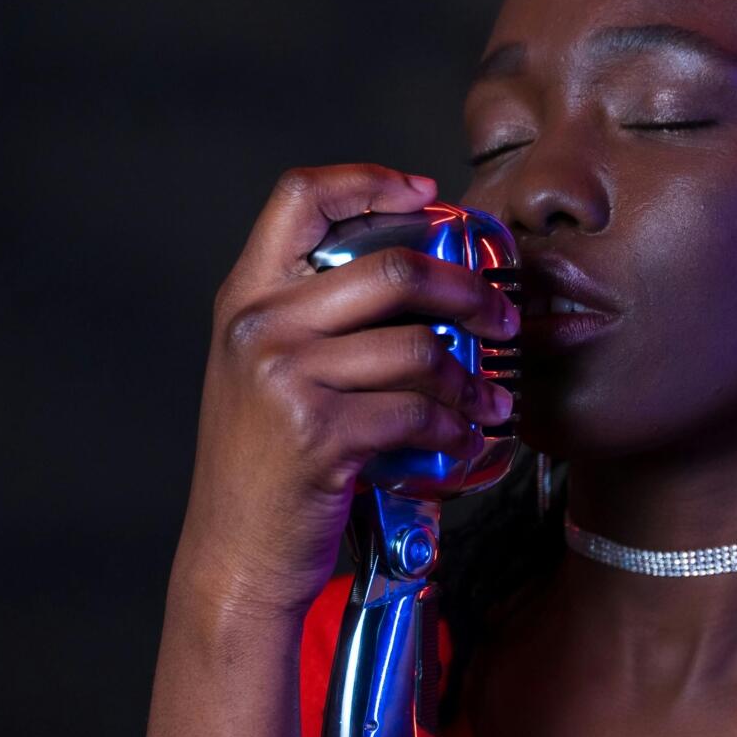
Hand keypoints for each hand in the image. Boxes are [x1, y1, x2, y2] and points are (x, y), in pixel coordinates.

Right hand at [171, 164, 523, 624]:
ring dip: (472, 377)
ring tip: (493, 399)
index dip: (369, 180)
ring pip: (417, 348)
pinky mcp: (319, 433)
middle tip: (502, 316)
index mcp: (245, 298)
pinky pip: (416, 412)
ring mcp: (286, 378)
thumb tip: (418, 277)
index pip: (299, 196)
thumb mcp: (265, 375)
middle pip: (390, 267)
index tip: (427, 194)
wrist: (234, 557)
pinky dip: (454, 427)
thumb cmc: (266, 470)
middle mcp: (259, 326)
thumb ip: (313, 320)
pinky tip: (465, 438)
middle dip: (467, 290)